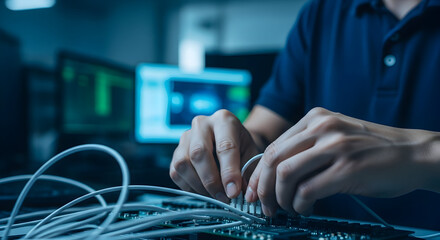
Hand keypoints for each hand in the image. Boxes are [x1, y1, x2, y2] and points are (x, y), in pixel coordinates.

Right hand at [169, 110, 259, 201]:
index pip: (225, 146)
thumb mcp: (251, 154)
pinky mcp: (176, 152)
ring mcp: (186, 137)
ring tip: (215, 195)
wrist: (229, 140)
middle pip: (199, 152)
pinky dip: (189, 187)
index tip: (233, 192)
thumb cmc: (241, 147)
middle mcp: (201, 124)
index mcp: (224, 120)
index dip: (229, 173)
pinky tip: (204, 191)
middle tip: (224, 197)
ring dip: (199, 186)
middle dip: (211, 180)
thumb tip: (240, 194)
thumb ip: (247, 172)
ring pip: (184, 164)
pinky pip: (176, 172)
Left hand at [245, 107, 437, 215]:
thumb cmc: (373, 149)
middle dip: (263, 187)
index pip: (273, 146)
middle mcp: (322, 128)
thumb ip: (308, 146)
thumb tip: (276, 173)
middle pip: (273, 159)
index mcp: (315, 118)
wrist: (413, 153)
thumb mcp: (336, 135)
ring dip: (280, 197)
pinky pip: (307, 190)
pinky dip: (300, 204)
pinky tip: (306, 209)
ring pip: (285, 174)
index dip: (259, 173)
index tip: (255, 190)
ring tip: (288, 208)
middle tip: (265, 205)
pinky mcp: (347, 168)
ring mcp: (335, 146)